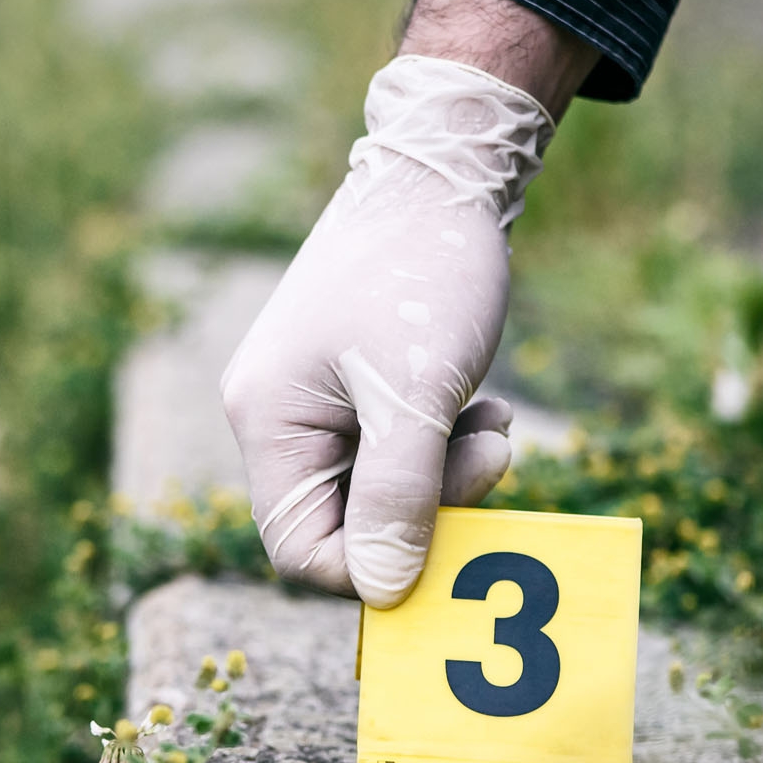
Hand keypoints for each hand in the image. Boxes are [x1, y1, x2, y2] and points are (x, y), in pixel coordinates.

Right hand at [219, 55, 553, 607]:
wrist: (444, 170)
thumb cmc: (424, 273)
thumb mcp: (420, 395)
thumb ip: (401, 497)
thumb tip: (385, 593)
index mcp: (266, 420)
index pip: (300, 547)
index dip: (374, 564)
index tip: (453, 535)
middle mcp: (273, 415)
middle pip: (342, 521)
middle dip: (426, 506)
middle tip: (493, 454)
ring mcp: (310, 398)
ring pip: (377, 488)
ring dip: (446, 473)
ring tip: (496, 421)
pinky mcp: (349, 384)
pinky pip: (391, 450)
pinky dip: (443, 443)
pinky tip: (484, 404)